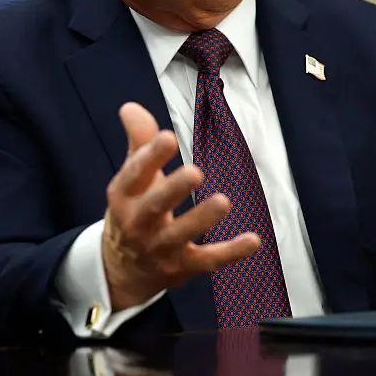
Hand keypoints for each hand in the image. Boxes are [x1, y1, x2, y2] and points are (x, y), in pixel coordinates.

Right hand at [102, 102, 259, 309]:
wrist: (122, 268)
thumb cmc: (133, 210)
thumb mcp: (131, 177)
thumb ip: (138, 141)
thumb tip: (131, 106)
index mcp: (124, 196)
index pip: (134, 174)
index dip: (150, 156)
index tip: (167, 137)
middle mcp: (138, 224)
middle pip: (156, 206)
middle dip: (174, 189)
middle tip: (195, 172)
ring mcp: (161, 247)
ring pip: (182, 234)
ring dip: (202, 219)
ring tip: (223, 201)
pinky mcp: (183, 266)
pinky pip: (208, 260)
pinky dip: (231, 253)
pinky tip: (253, 240)